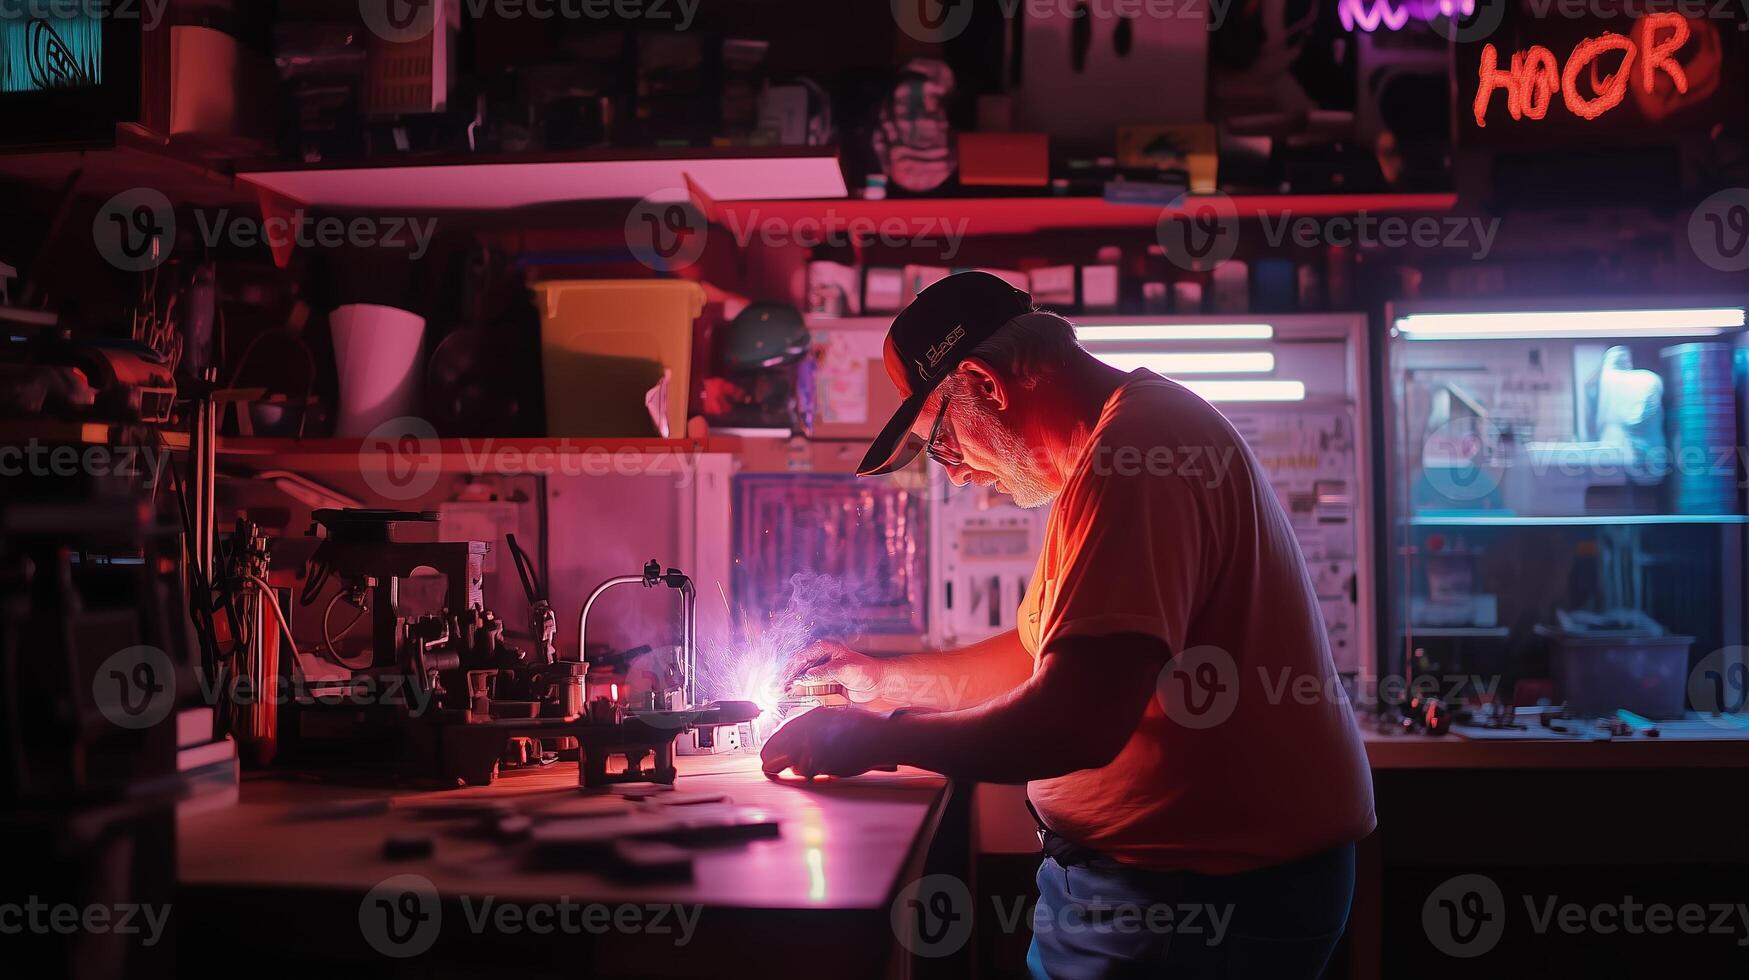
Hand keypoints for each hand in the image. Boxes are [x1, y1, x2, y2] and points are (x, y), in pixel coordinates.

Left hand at [760, 705, 887, 778]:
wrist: (879, 737)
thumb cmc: (865, 729)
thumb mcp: (837, 718)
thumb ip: (817, 727)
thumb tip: (799, 739)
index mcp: (813, 715)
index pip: (783, 729)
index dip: (774, 742)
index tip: (770, 749)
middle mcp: (809, 728)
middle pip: (777, 745)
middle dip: (771, 756)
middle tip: (767, 766)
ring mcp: (813, 745)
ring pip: (791, 761)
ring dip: (795, 767)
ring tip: (802, 769)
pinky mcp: (820, 762)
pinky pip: (805, 772)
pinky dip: (808, 774)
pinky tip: (815, 772)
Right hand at [780, 639, 888, 701]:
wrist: (883, 687)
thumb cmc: (869, 671)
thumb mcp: (846, 668)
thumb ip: (825, 672)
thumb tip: (806, 677)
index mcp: (825, 650)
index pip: (800, 658)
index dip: (789, 669)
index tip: (782, 680)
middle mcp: (822, 663)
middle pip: (798, 673)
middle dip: (788, 683)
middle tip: (779, 693)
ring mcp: (824, 678)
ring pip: (803, 686)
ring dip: (794, 693)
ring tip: (783, 701)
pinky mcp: (828, 692)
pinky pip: (812, 697)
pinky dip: (803, 702)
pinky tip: (795, 707)